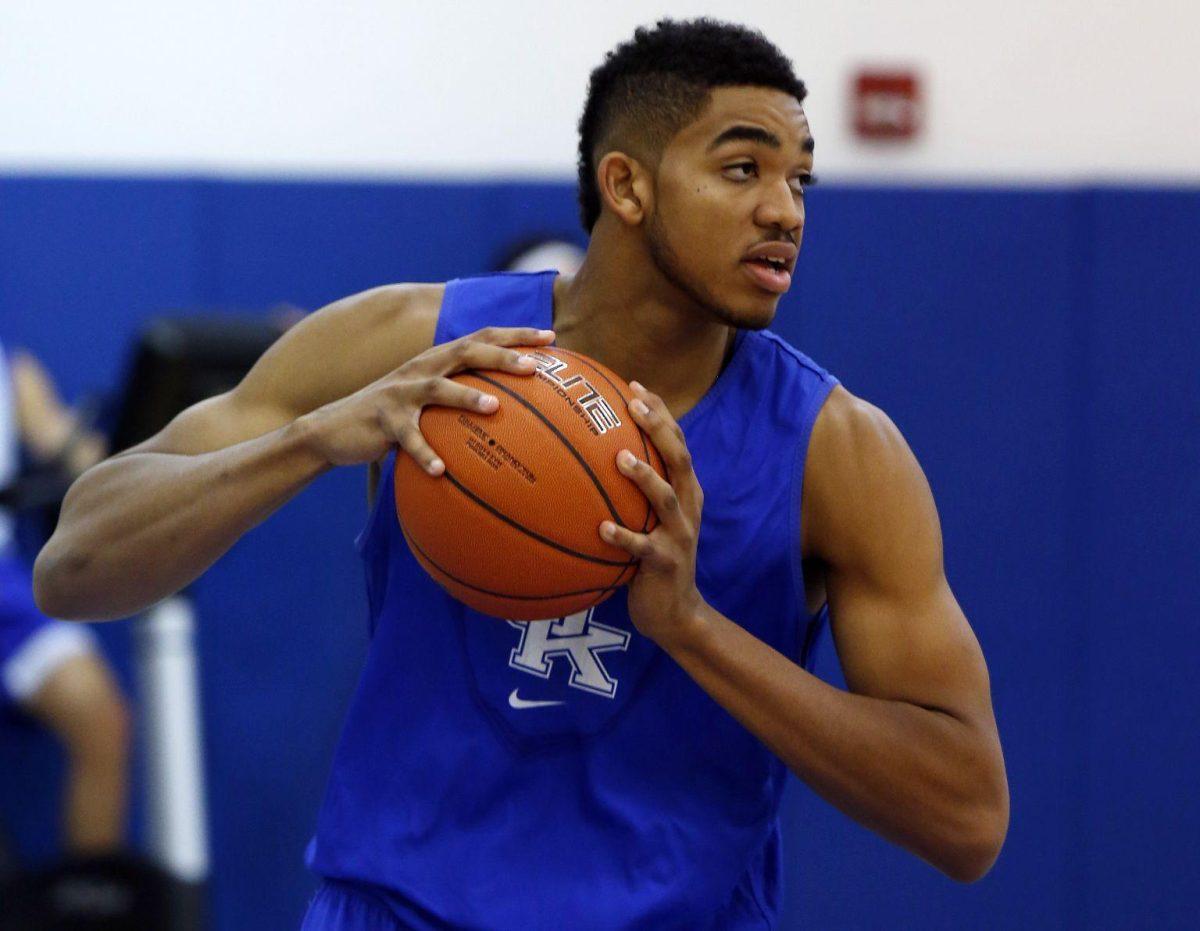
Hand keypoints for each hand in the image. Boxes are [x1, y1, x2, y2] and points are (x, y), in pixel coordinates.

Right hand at [297, 326, 555, 470]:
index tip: (551, 337)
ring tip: (493, 407)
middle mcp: (422, 369)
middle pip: (466, 351)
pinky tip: (441, 471)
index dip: (516, 334)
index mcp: (437, 361)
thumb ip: (462, 399)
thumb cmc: (393, 418)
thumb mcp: (428, 402)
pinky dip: (424, 453)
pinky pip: (408, 439)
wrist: (334, 429)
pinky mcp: (383, 420)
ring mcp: (401, 393)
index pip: (482, 338)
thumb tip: (512, 414)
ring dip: (466, 395)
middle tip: (533, 366)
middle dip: (501, 354)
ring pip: (438, 389)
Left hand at [599, 381, 705, 644]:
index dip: (660, 412)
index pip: (677, 442)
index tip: (634, 385)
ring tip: (619, 459)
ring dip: (644, 477)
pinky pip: (643, 548)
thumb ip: (631, 491)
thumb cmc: (651, 560)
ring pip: (667, 499)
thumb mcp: (647, 520)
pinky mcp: (666, 564)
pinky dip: (623, 537)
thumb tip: (586, 460)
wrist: (676, 614)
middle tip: (632, 404)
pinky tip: (600, 529)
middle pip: (679, 458)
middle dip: (658, 428)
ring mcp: (680, 535)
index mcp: (685, 491)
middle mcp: (688, 507)